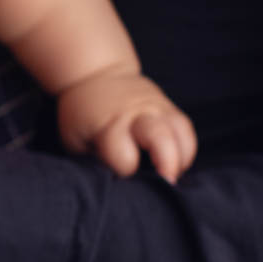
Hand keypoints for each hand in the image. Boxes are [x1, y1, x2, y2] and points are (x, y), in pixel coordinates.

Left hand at [55, 68, 196, 181]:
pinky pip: (186, 130)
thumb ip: (94, 162)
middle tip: (166, 186)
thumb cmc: (84, 116)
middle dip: (167, 165)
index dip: (125, 173)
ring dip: (182, 160)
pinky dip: (185, 150)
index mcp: (110, 125)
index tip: (120, 179)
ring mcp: (157, 108)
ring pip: (181, 133)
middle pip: (161, 138)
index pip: (125, 158)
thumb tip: (114, 185)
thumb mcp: (76, 140)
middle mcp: (137, 114)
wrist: (97, 76)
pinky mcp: (170, 108)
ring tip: (171, 176)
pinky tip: (176, 164)